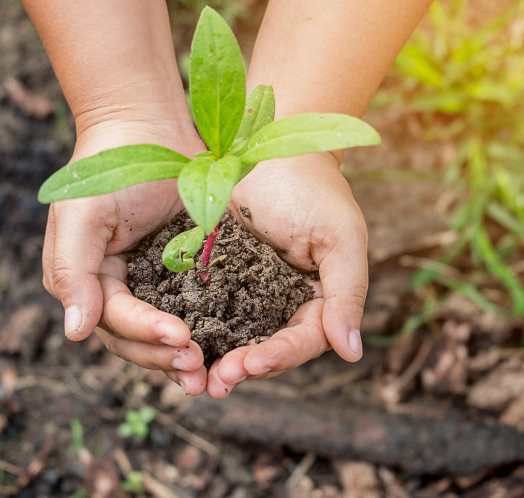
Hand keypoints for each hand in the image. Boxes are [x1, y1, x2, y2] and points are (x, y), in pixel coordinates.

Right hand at [42, 119, 208, 394]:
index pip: (116, 320)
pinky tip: (229, 344)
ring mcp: (155, 281)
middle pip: (139, 339)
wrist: (147, 126)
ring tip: (210, 373)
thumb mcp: (81, 216)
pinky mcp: (187, 269)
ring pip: (167, 332)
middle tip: (198, 370)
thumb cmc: (107, 168)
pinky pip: (197, 306)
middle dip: (165, 356)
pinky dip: (210, 328)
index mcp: (90, 281)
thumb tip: (75, 333)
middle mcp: (120, 289)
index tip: (181, 339)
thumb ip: (72, 272)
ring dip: (185, 355)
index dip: (146, 335)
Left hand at [206, 152, 367, 397]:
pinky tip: (172, 344)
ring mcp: (242, 292)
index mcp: (315, 300)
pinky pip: (199, 309)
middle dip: (242, 367)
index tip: (253, 364)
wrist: (264, 143)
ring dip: (213, 359)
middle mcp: (278, 303)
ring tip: (192, 374)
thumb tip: (352, 353)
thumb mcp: (339, 236)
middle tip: (217, 381)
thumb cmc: (311, 188)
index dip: (279, 357)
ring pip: (229, 337)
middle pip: (263, 349)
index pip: (302, 340)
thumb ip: (347, 293)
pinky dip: (188, 329)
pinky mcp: (209, 276)